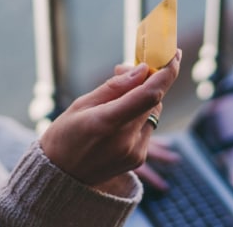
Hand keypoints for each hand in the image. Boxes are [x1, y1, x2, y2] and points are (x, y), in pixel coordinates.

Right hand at [40, 50, 181, 187]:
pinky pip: (148, 128)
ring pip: (153, 113)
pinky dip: (140, 116)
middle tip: (127, 69)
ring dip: (144, 99)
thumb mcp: (81, 104)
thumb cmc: (64, 136)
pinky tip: (120, 118)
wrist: (59, 177)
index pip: (149, 94)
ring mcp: (135, 152)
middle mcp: (126, 140)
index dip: (166, 73)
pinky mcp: (139, 159)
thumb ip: (114, 87)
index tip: (174, 55)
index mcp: (108, 122)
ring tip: (118, 96)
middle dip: (147, 80)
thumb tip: (142, 70)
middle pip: (153, 100)